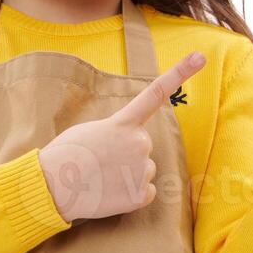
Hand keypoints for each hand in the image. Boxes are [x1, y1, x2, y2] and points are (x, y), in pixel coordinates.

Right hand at [37, 50, 207, 222]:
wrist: (53, 187)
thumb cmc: (64, 156)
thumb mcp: (89, 131)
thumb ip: (115, 132)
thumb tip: (125, 149)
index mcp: (124, 123)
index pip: (155, 93)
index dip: (179, 73)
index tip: (199, 57)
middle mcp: (139, 142)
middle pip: (142, 146)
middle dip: (125, 153)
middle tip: (100, 161)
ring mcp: (142, 169)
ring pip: (143, 170)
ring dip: (125, 174)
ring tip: (100, 177)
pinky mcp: (140, 195)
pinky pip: (144, 192)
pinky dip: (129, 194)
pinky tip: (110, 193)